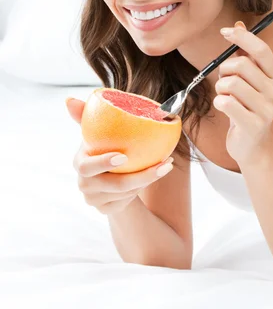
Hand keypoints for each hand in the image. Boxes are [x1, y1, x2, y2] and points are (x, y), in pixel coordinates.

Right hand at [66, 98, 173, 214]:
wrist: (107, 174)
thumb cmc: (104, 146)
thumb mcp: (97, 131)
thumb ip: (86, 114)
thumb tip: (69, 99)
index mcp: (79, 162)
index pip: (87, 166)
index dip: (104, 163)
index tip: (124, 156)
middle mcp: (84, 183)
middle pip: (113, 185)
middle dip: (139, 176)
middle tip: (162, 164)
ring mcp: (94, 199)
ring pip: (126, 193)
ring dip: (148, 179)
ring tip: (166, 164)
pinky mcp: (106, 209)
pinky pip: (128, 201)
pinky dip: (143, 188)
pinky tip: (157, 174)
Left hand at [213, 21, 272, 166]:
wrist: (253, 145)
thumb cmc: (248, 108)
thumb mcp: (249, 79)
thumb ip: (245, 53)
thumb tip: (238, 23)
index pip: (261, 50)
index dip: (242, 37)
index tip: (224, 31)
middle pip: (241, 66)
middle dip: (224, 70)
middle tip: (223, 82)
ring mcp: (267, 109)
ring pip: (231, 84)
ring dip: (220, 88)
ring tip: (225, 96)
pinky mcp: (254, 125)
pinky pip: (227, 103)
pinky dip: (219, 102)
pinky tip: (224, 107)